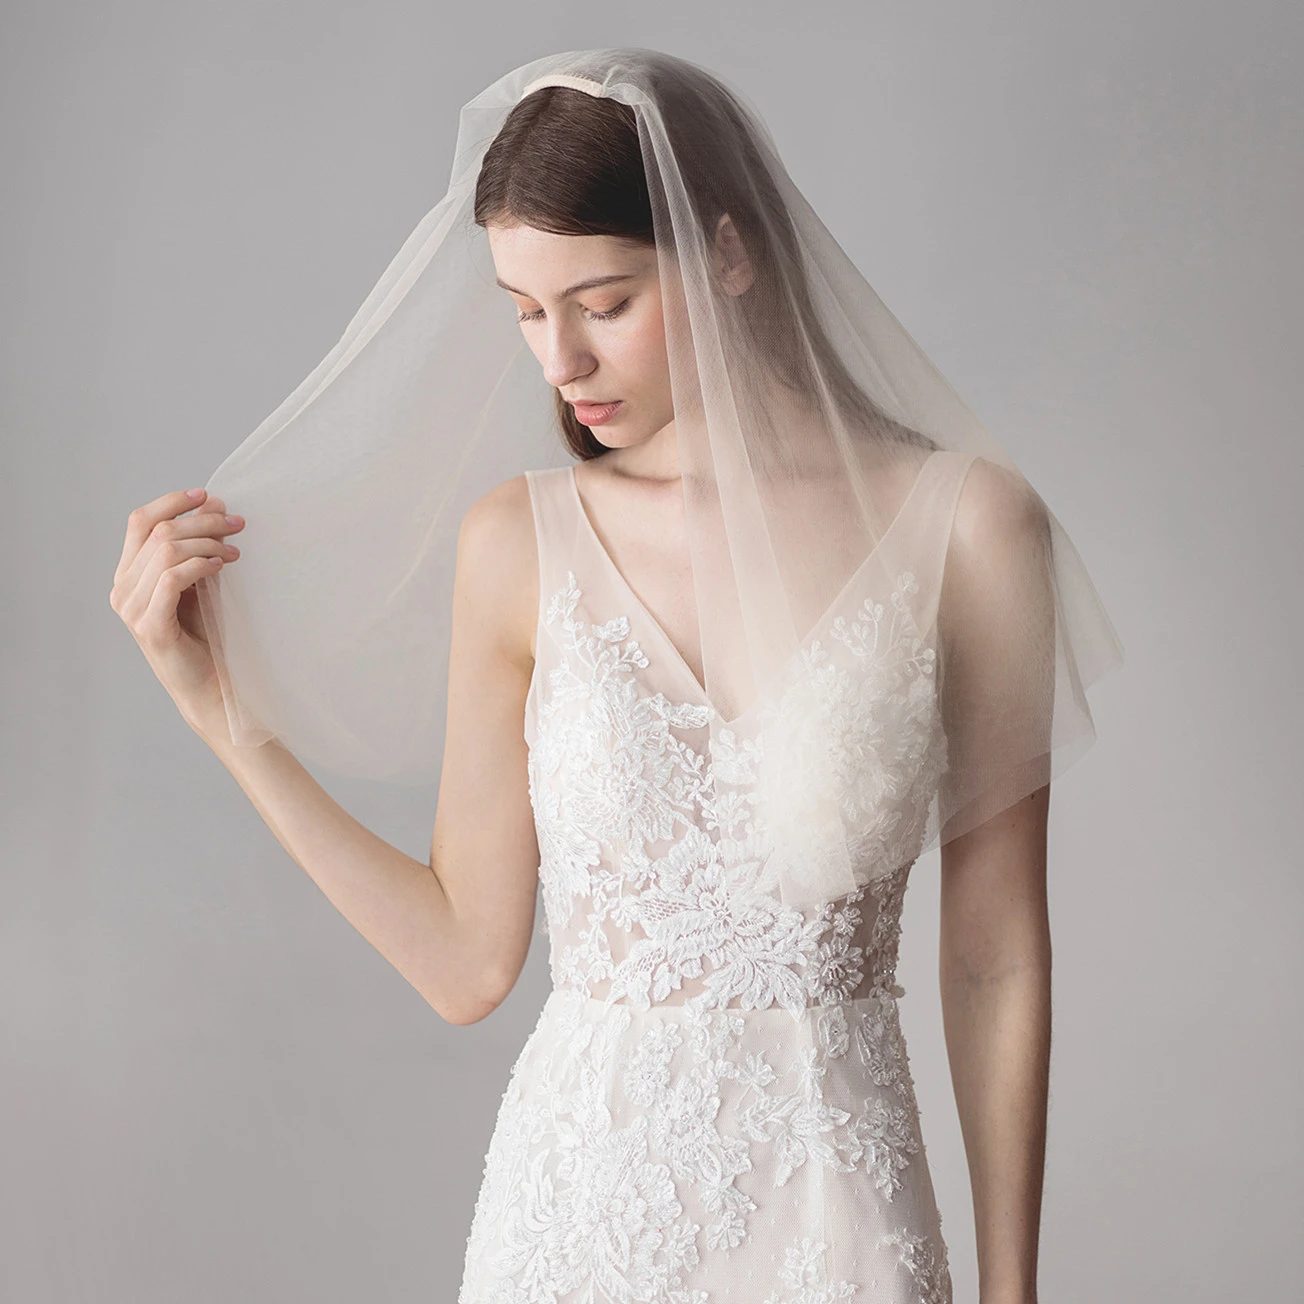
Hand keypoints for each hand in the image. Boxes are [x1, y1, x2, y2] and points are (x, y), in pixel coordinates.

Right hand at [109, 487, 244, 737]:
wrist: (211, 687)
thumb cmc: (208, 635)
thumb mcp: (202, 582)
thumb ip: (199, 548)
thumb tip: (214, 504)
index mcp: (129, 574)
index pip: (139, 521)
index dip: (172, 502)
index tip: (208, 495)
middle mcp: (123, 589)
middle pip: (158, 532)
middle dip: (202, 521)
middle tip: (239, 524)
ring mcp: (132, 609)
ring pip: (166, 551)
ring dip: (207, 542)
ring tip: (236, 551)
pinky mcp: (150, 627)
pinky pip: (172, 580)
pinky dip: (200, 565)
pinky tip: (222, 566)